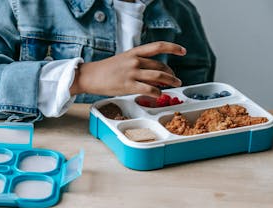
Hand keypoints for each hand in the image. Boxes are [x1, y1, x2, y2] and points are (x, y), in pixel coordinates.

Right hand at [70, 41, 185, 97]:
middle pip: (160, 66)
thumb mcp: (123, 60)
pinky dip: (157, 92)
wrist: (90, 76)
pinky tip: (159, 95)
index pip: (157, 46)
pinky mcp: (128, 86)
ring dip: (170, 81)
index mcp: (134, 52)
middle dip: (171, 73)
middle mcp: (135, 61)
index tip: (183, 51)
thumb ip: (138, 63)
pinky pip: (148, 89)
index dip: (173, 48)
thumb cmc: (106, 70)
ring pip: (158, 77)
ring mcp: (132, 73)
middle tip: (176, 79)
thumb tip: (153, 72)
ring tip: (175, 85)